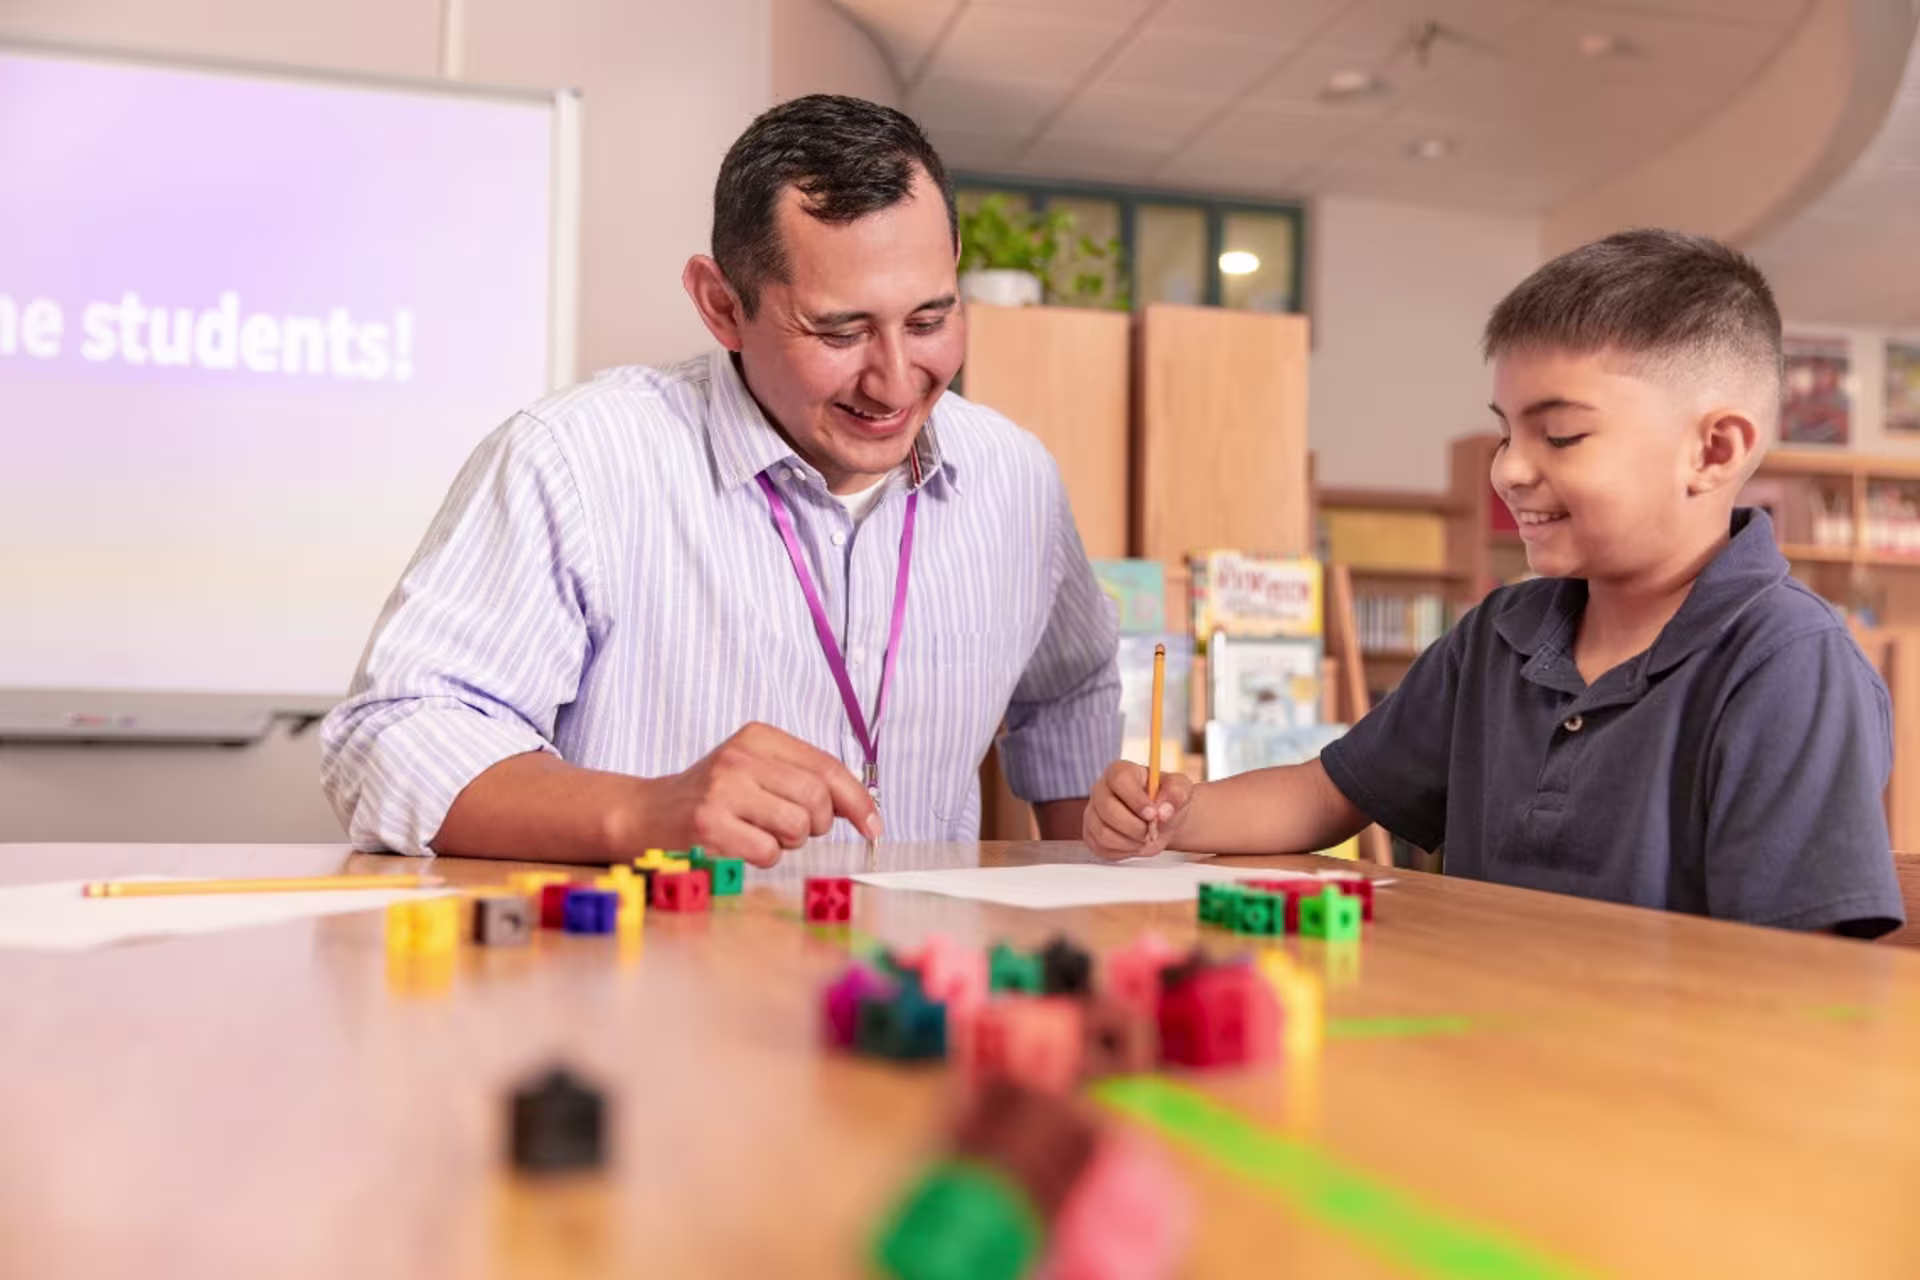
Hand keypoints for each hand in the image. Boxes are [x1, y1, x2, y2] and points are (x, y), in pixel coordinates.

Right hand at [642, 723, 881, 866]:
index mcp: (758, 736)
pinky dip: (764, 857)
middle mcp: (741, 756)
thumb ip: (802, 779)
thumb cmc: (713, 796)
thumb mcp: (755, 770)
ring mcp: (723, 788)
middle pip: (817, 797)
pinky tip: (741, 846)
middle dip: (816, 824)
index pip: (827, 766)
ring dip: (788, 842)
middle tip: (794, 829)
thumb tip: (859, 808)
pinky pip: (768, 851)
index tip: (874, 825)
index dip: (858, 800)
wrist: (646, 812)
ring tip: (760, 833)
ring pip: (796, 826)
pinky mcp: (708, 823)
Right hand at [1083, 760, 1194, 860]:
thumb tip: (1164, 810)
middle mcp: (1101, 789)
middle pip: (1107, 808)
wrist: (1162, 820)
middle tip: (1151, 832)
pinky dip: (1122, 851)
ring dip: (1130, 842)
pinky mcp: (1091, 834)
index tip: (1153, 814)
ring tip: (1145, 838)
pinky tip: (1134, 844)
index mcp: (1120, 771)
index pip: (1119, 779)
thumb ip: (1177, 792)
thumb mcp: (1181, 790)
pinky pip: (1100, 847)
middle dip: (1134, 826)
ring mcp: (1093, 812)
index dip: (1135, 799)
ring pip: (1102, 832)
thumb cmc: (1167, 800)